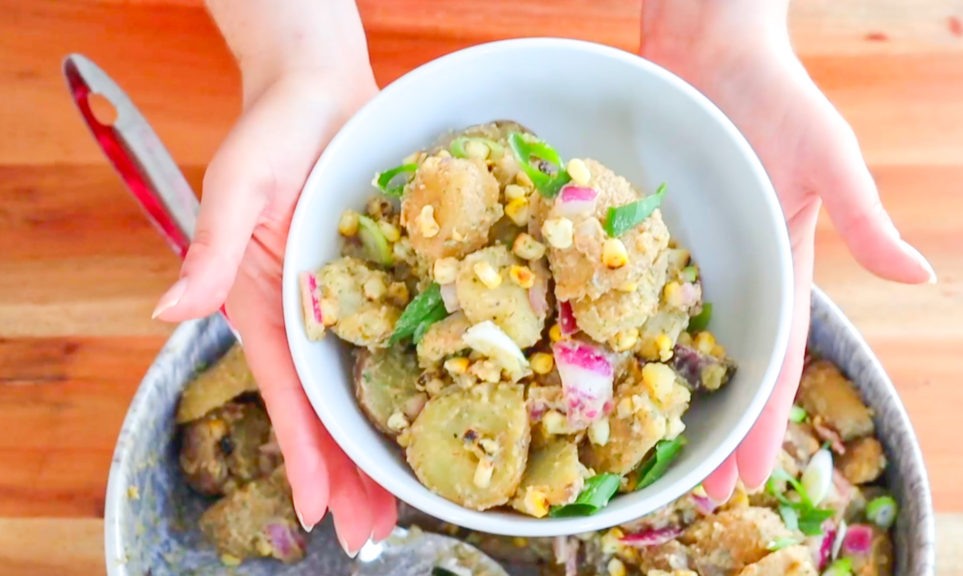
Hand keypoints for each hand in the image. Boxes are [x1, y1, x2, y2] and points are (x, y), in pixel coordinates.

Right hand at [151, 65, 395, 554]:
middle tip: (373, 535)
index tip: (325, 513)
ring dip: (376, 445)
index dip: (305, 454)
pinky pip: (394, 342)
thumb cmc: (273, 132)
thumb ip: (211, 248)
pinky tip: (433, 416)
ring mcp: (344, 305)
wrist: (321, 91)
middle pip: (327, 408)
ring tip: (401, 505)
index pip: (287, 394)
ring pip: (361, 388)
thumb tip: (169, 310)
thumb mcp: (237, 186)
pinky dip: (407, 384)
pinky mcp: (378, 282)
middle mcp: (305, 318)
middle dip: (347, 473)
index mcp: (266, 306)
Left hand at [640, 0, 934, 501]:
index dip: (764, 420)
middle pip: (717, 364)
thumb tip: (924, 276)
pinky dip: (611, 327)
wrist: (709, 45)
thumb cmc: (777, 97)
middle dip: (711, 428)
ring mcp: (680, 252)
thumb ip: (866, 220)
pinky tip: (591, 368)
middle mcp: (728, 270)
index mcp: (779, 266)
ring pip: (666, 335)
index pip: (773, 359)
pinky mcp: (637, 227)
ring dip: (657, 392)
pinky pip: (620, 286)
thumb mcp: (831, 159)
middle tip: (693, 494)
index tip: (752, 478)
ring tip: (643, 451)